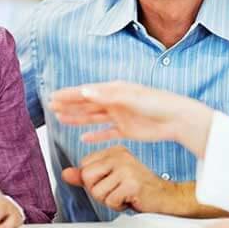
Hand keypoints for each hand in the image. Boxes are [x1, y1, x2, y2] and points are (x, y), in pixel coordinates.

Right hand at [50, 81, 212, 156]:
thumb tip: (84, 92)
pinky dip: (95, 135)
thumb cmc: (157, 104)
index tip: (53, 97)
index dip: (69, 94)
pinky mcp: (127, 130)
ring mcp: (120, 116)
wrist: (177, 120)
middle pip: (87, 104)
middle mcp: (115, 102)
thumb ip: (106, 96)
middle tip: (51, 107)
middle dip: (69, 105)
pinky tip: (84, 138)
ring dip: (77, 119)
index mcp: (115, 90)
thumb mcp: (130, 98)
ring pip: (93, 118)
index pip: (87, 92)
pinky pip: (106, 133)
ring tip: (61, 119)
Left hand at [62, 146, 176, 213]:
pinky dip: (118, 206)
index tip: (111, 182)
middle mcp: (119, 155)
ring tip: (124, 194)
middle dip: (98, 191)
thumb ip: (88, 175)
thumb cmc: (139, 187)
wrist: (166, 196)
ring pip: (97, 191)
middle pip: (87, 177)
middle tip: (116, 190)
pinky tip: (130, 199)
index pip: (84, 166)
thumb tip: (66, 173)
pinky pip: (110, 200)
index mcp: (114, 150)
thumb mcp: (111, 178)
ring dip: (109, 200)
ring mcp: (126, 168)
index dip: (94, 181)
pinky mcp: (131, 183)